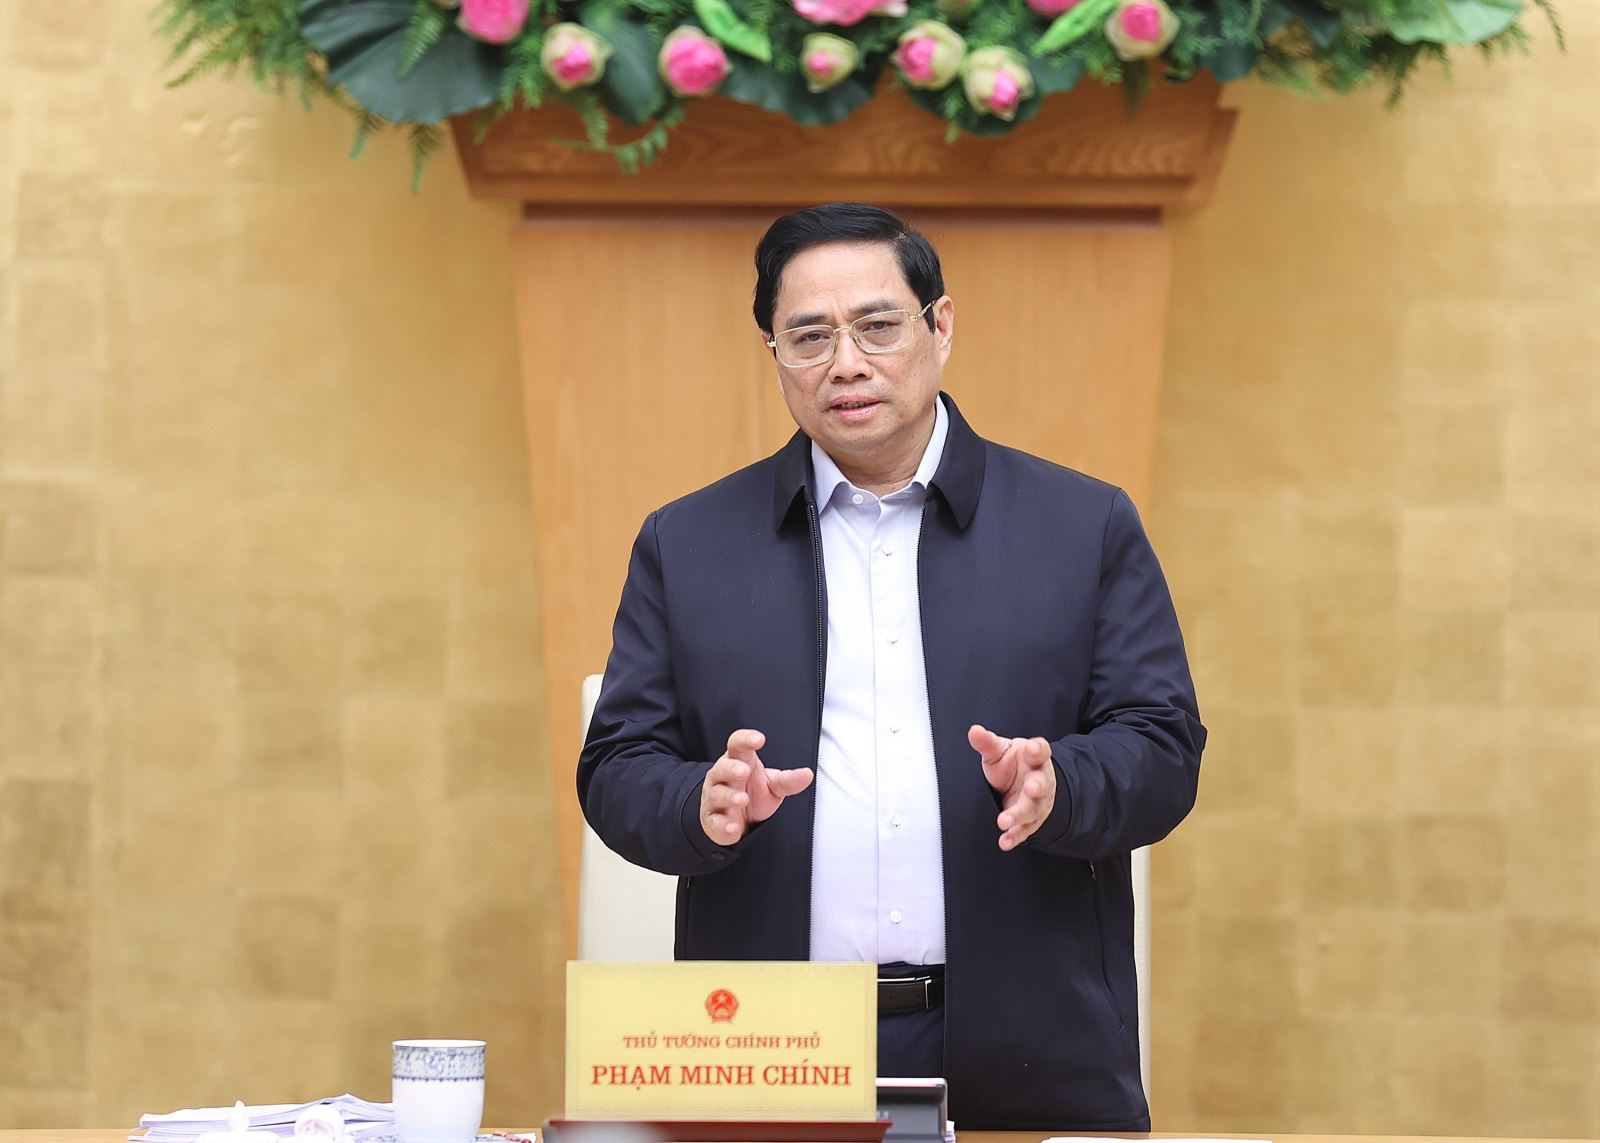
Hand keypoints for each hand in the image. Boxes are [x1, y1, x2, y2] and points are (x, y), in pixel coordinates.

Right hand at [699, 729, 813, 844]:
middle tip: (744, 770)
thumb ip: (788, 780)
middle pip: (722, 768)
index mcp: (738, 761)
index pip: (737, 744)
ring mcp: (714, 797)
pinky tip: (733, 828)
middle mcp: (722, 776)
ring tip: (742, 799)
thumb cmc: (753, 793)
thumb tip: (807, 774)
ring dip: (729, 796)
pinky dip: (723, 826)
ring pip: (717, 794)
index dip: (745, 739)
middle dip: (731, 768)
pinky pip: (714, 821)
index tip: (758, 739)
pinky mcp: (712, 820)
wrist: (736, 819)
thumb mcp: (773, 785)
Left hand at [969, 724, 1055, 851]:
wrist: (1025, 784)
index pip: (1040, 751)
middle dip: (1036, 786)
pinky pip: (1023, 830)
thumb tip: (973, 731)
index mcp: (1035, 758)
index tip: (1032, 748)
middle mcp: (1040, 780)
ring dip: (1019, 816)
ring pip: (1031, 810)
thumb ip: (988, 742)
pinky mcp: (1030, 820)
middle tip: (1031, 788)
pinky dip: (1014, 837)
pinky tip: (1004, 842)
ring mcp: (1037, 802)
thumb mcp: (1000, 750)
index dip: (1037, 749)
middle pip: (1041, 783)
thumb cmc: (1013, 764)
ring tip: (1005, 821)